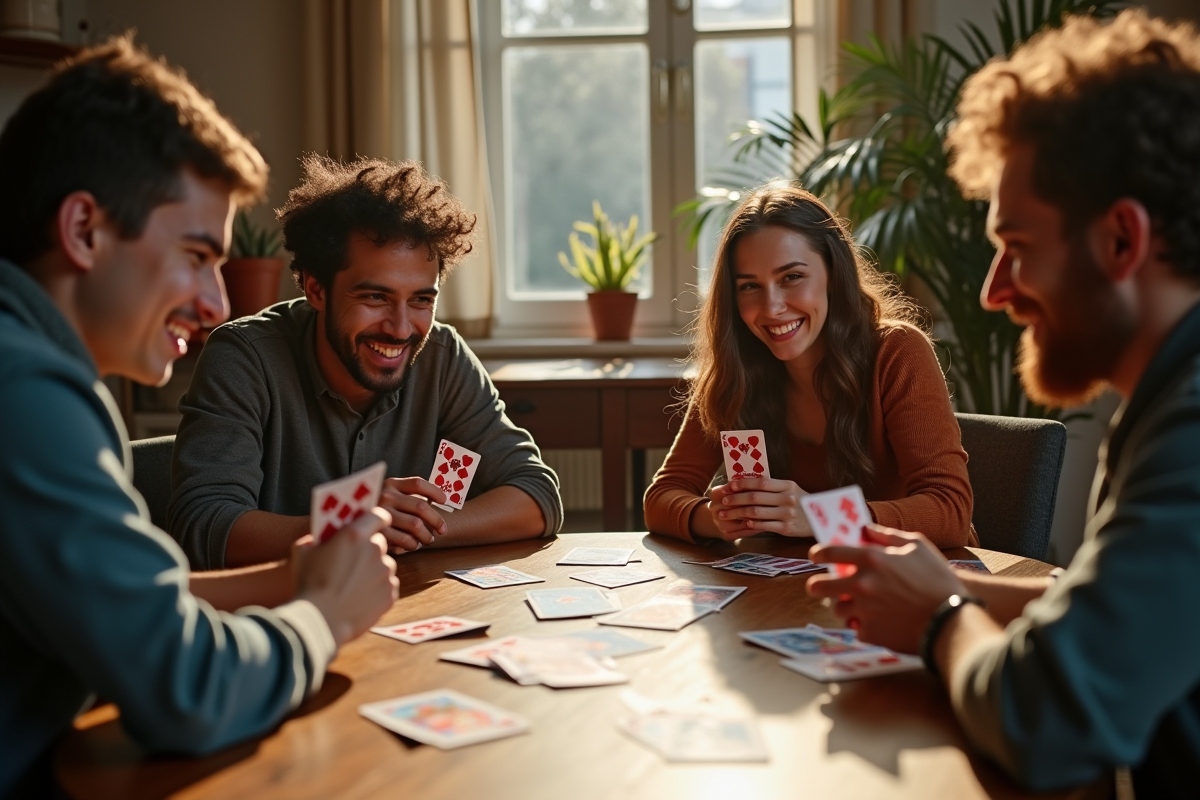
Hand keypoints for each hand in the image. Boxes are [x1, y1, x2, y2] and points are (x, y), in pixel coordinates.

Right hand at [293, 507, 398, 646]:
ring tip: (353, 584)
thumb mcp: (302, 552)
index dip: (376, 518)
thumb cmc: (308, 584)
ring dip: (373, 570)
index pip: (378, 515)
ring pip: (384, 565)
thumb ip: (313, 539)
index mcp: (355, 535)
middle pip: (380, 542)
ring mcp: (385, 573)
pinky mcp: (390, 593)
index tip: (373, 522)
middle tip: (353, 560)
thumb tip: (317, 538)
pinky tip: (359, 596)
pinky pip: (387, 585)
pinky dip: (377, 589)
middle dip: (369, 548)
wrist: (320, 621)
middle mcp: (375, 550)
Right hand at [378, 477, 447, 551]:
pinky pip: (406, 540)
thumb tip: (440, 500)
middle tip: (442, 529)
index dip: (434, 492)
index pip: (417, 483)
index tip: (444, 501)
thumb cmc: (378, 512)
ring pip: (416, 525)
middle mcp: (385, 496)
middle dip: (436, 520)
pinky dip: (414, 544)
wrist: (350, 523)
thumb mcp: (389, 496)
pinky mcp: (379, 532)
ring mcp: (381, 514)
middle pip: (421, 506)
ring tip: (428, 539)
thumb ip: (408, 496)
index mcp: (391, 484)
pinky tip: (414, 545)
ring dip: (427, 535)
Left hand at [707, 477, 811, 538]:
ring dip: (738, 513)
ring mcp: (787, 514)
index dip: (743, 483)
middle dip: (735, 499)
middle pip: (755, 497)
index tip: (730, 485)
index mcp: (787, 485)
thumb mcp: (791, 490)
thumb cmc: (801, 502)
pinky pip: (764, 525)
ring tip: (726, 514)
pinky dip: (751, 523)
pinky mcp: (787, 528)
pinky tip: (743, 522)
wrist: (820, 519)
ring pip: (756, 512)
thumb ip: (772, 487)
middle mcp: (788, 498)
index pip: (761, 482)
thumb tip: (745, 483)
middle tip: (723, 501)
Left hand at [805, 523, 965, 653]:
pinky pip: (856, 629)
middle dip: (817, 586)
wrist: (952, 620)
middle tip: (818, 587)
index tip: (814, 556)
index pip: (831, 553)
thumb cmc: (938, 579)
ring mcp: (864, 610)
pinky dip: (864, 627)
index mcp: (872, 559)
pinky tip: (878, 622)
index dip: (818, 554)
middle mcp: (862, 584)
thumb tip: (867, 528)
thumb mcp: (917, 546)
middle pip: (821, 586)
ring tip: (857, 606)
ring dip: (844, 607)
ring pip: (838, 610)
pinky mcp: (870, 633)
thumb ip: (888, 534)